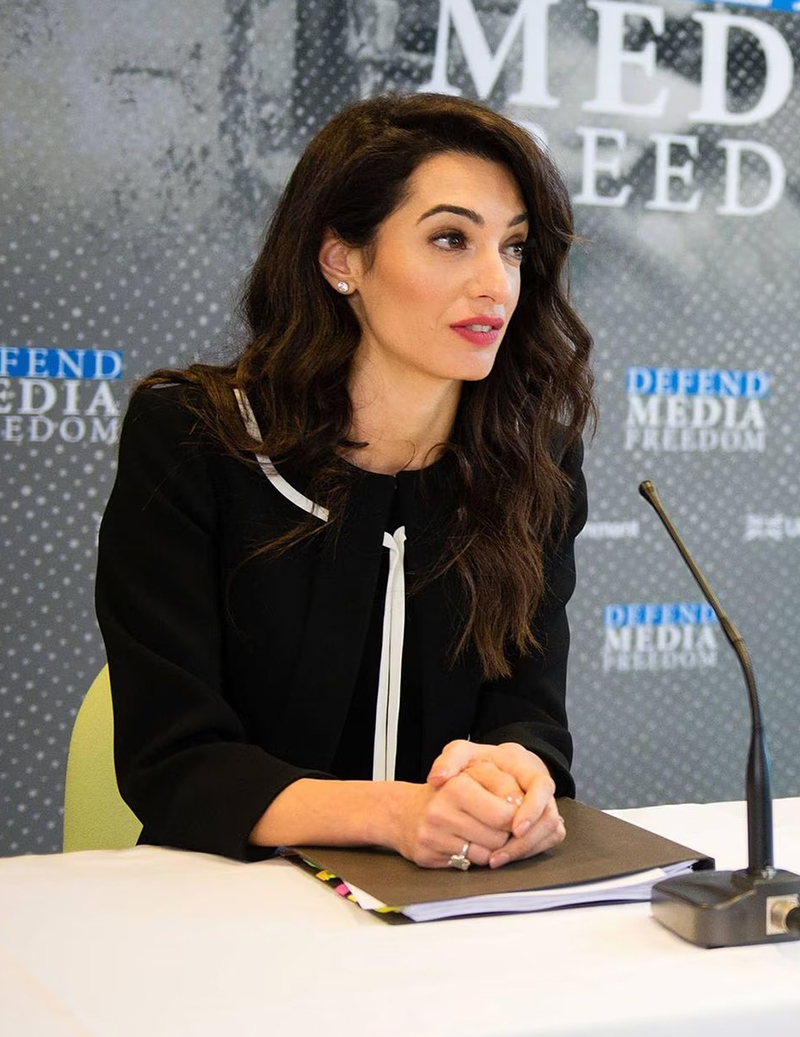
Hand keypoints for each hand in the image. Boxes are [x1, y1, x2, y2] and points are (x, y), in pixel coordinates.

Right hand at [390, 768, 518, 868]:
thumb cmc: (446, 792)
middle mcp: (442, 810)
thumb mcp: (473, 774)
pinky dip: (476, 857)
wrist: (403, 811)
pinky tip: (468, 844)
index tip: (516, 813)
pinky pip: (469, 864)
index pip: (506, 813)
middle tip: (500, 825)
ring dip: (492, 848)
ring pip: (486, 854)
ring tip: (484, 833)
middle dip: (505, 834)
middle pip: (498, 837)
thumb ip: (501, 783)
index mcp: (457, 785)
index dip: (518, 817)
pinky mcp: (428, 856)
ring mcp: (433, 835)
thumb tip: (524, 807)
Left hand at [427, 740, 565, 867]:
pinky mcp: (544, 819)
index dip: (532, 809)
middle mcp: (540, 786)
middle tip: (499, 854)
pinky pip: (549, 839)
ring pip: (552, 831)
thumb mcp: (462, 753)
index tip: (514, 828)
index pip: (542, 787)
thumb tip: (437, 778)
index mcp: (525, 766)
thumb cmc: (478, 760)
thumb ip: (450, 760)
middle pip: (550, 817)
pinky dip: (530, 851)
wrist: (492, 766)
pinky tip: (507, 857)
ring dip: (526, 849)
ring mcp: (546, 802)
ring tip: (497, 860)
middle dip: (527, 840)